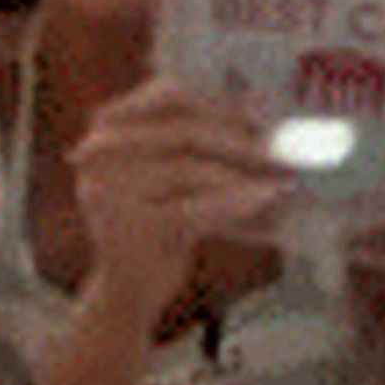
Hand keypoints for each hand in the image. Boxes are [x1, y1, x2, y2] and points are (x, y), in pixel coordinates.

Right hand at [67, 76, 297, 321]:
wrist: (126, 289)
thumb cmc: (156, 220)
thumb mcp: (162, 170)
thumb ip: (188, 138)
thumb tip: (255, 104)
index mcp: (107, 129)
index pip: (165, 95)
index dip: (217, 98)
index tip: (260, 106)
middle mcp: (102, 154)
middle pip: (180, 130)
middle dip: (236, 134)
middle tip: (280, 141)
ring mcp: (113, 191)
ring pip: (189, 167)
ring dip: (242, 168)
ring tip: (282, 170)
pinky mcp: (134, 229)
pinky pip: (195, 209)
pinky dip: (236, 201)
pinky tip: (267, 196)